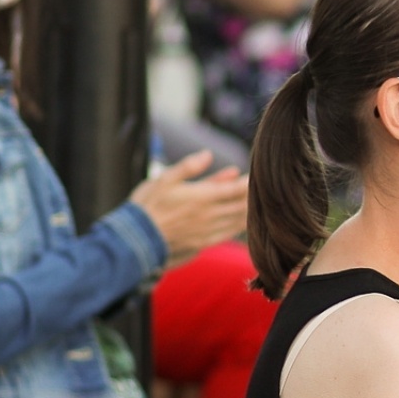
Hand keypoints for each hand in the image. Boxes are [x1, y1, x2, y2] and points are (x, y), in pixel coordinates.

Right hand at [129, 151, 248, 267]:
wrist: (135, 240)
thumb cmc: (147, 206)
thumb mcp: (164, 179)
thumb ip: (189, 167)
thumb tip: (208, 154)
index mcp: (203, 197)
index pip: (237, 189)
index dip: (250, 182)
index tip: (258, 174)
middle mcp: (210, 215)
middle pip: (242, 205)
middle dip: (254, 196)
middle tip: (263, 187)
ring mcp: (208, 231)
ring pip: (238, 220)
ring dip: (250, 211)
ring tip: (258, 202)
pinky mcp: (203, 243)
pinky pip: (229, 233)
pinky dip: (239, 225)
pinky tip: (243, 220)